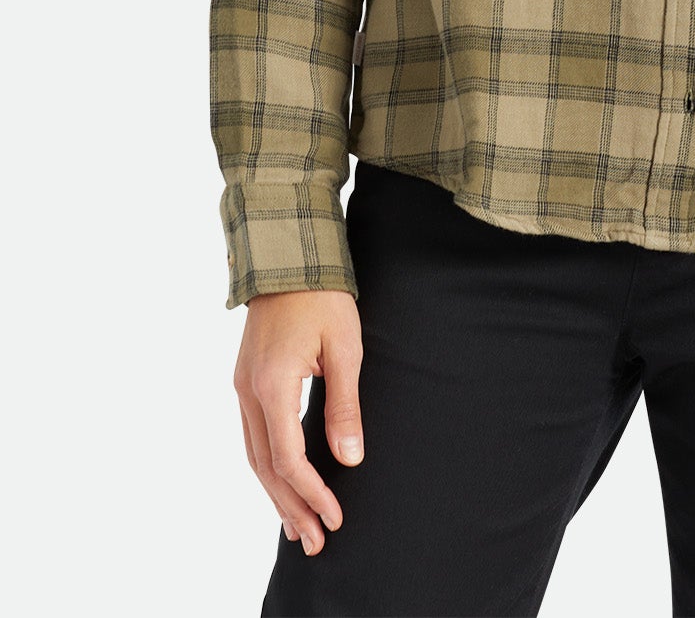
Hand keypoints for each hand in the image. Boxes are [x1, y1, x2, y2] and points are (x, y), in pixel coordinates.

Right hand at [233, 288, 363, 555]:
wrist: (289, 256)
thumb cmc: (322, 297)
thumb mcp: (344, 347)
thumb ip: (345, 405)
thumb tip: (349, 458)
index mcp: (272, 385)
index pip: (289, 458)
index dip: (312, 492)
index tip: (334, 518)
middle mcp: (249, 391)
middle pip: (265, 466)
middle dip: (291, 506)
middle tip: (314, 542)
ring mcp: (243, 386)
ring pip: (254, 455)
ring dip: (276, 493)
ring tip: (296, 527)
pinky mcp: (246, 380)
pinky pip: (253, 436)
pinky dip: (267, 467)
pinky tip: (282, 483)